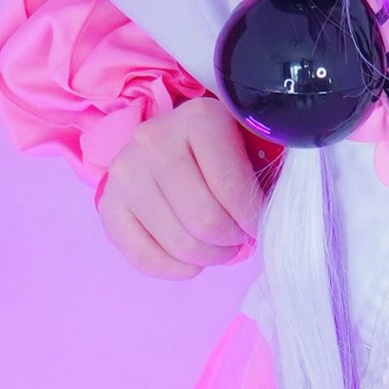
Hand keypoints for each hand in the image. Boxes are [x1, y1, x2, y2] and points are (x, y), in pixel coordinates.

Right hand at [97, 100, 261, 277]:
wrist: (175, 139)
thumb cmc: (226, 147)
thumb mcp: (254, 142)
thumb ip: (270, 169)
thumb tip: (280, 215)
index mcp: (198, 119)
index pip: (232, 189)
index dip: (253, 218)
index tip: (259, 221)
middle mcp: (154, 140)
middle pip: (204, 221)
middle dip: (232, 240)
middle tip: (239, 236)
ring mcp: (125, 171)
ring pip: (179, 244)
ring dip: (209, 256)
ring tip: (220, 245)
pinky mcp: (108, 203)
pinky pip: (145, 258)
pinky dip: (177, 269)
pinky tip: (193, 259)